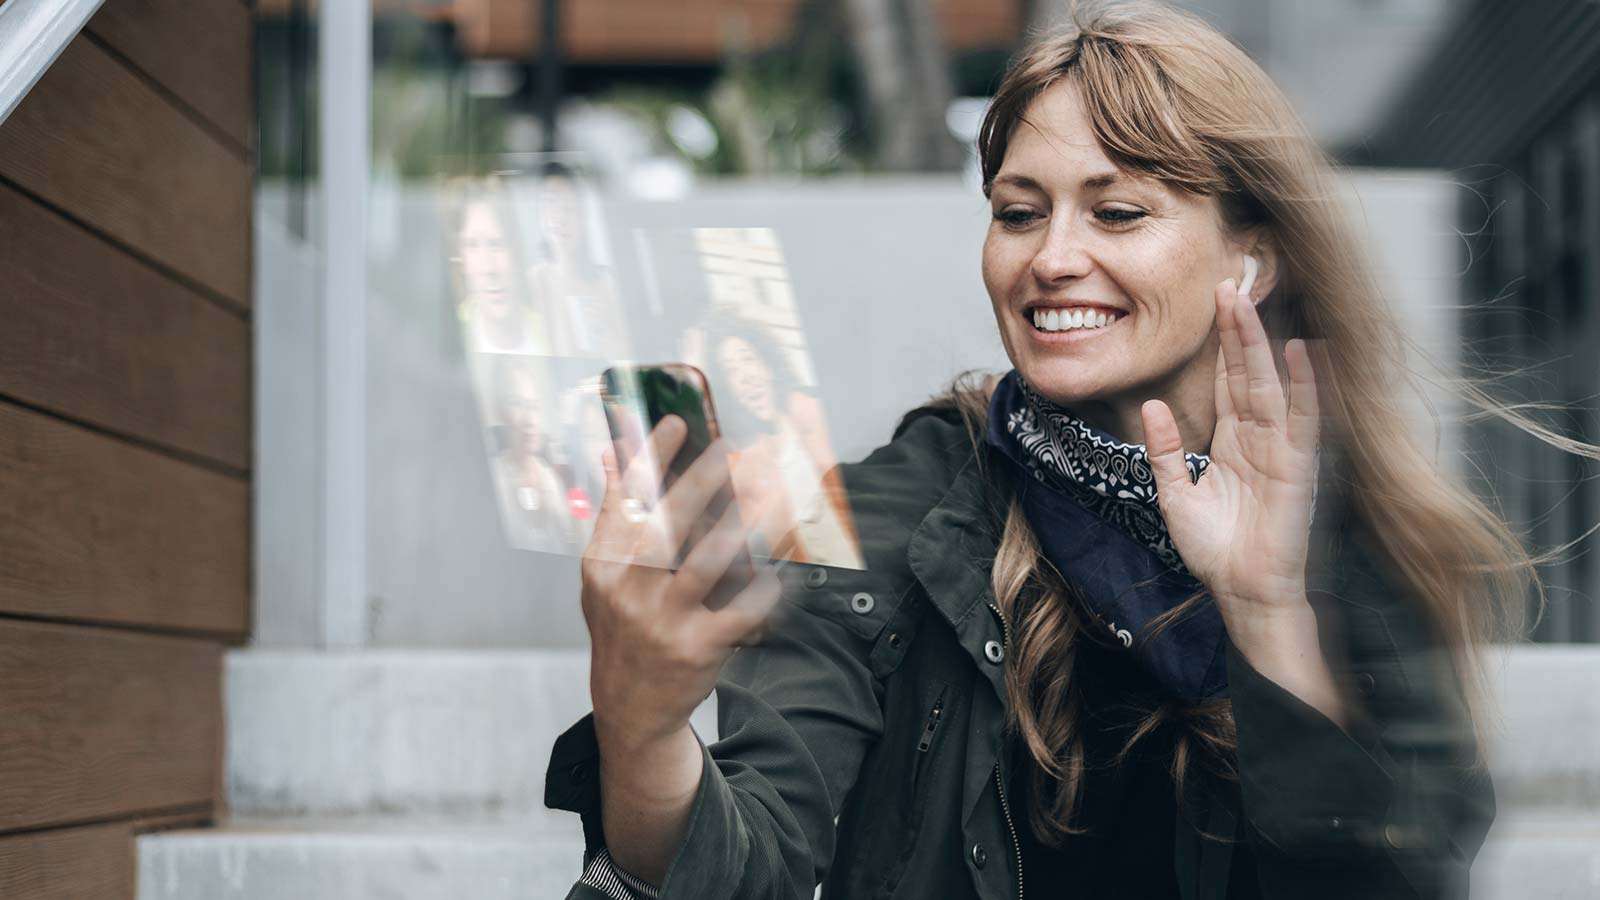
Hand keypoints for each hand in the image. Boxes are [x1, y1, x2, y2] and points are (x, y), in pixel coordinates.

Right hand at [581, 415, 781, 753]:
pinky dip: (764, 589)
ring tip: (767, 495)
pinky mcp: (699, 647)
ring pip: (707, 563)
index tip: (676, 422)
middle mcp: (629, 590)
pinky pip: (740, 610)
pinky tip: (780, 570)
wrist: (631, 706)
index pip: (626, 501)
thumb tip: (613, 453)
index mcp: (604, 566)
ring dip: (740, 527)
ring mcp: (663, 620)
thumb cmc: (621, 628)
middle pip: (666, 526)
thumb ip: (612, 514)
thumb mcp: (602, 577)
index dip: (648, 458)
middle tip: (729, 448)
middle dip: (699, 483)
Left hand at [1140, 278, 1320, 624]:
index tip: (1211, 307)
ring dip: (1258, 345)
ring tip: (1245, 303)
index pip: (1227, 383)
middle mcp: (1259, 439)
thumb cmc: (1214, 551)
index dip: (1220, 346)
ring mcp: (1281, 449)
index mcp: (1233, 443)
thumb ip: (1164, 450)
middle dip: (1236, 331)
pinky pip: (1303, 419)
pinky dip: (1305, 385)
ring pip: (1269, 385)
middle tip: (1225, 284)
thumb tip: (1152, 405)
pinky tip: (1300, 351)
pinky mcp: (1298, 467)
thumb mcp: (1174, 495)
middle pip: (1247, 374)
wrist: (1242, 592)